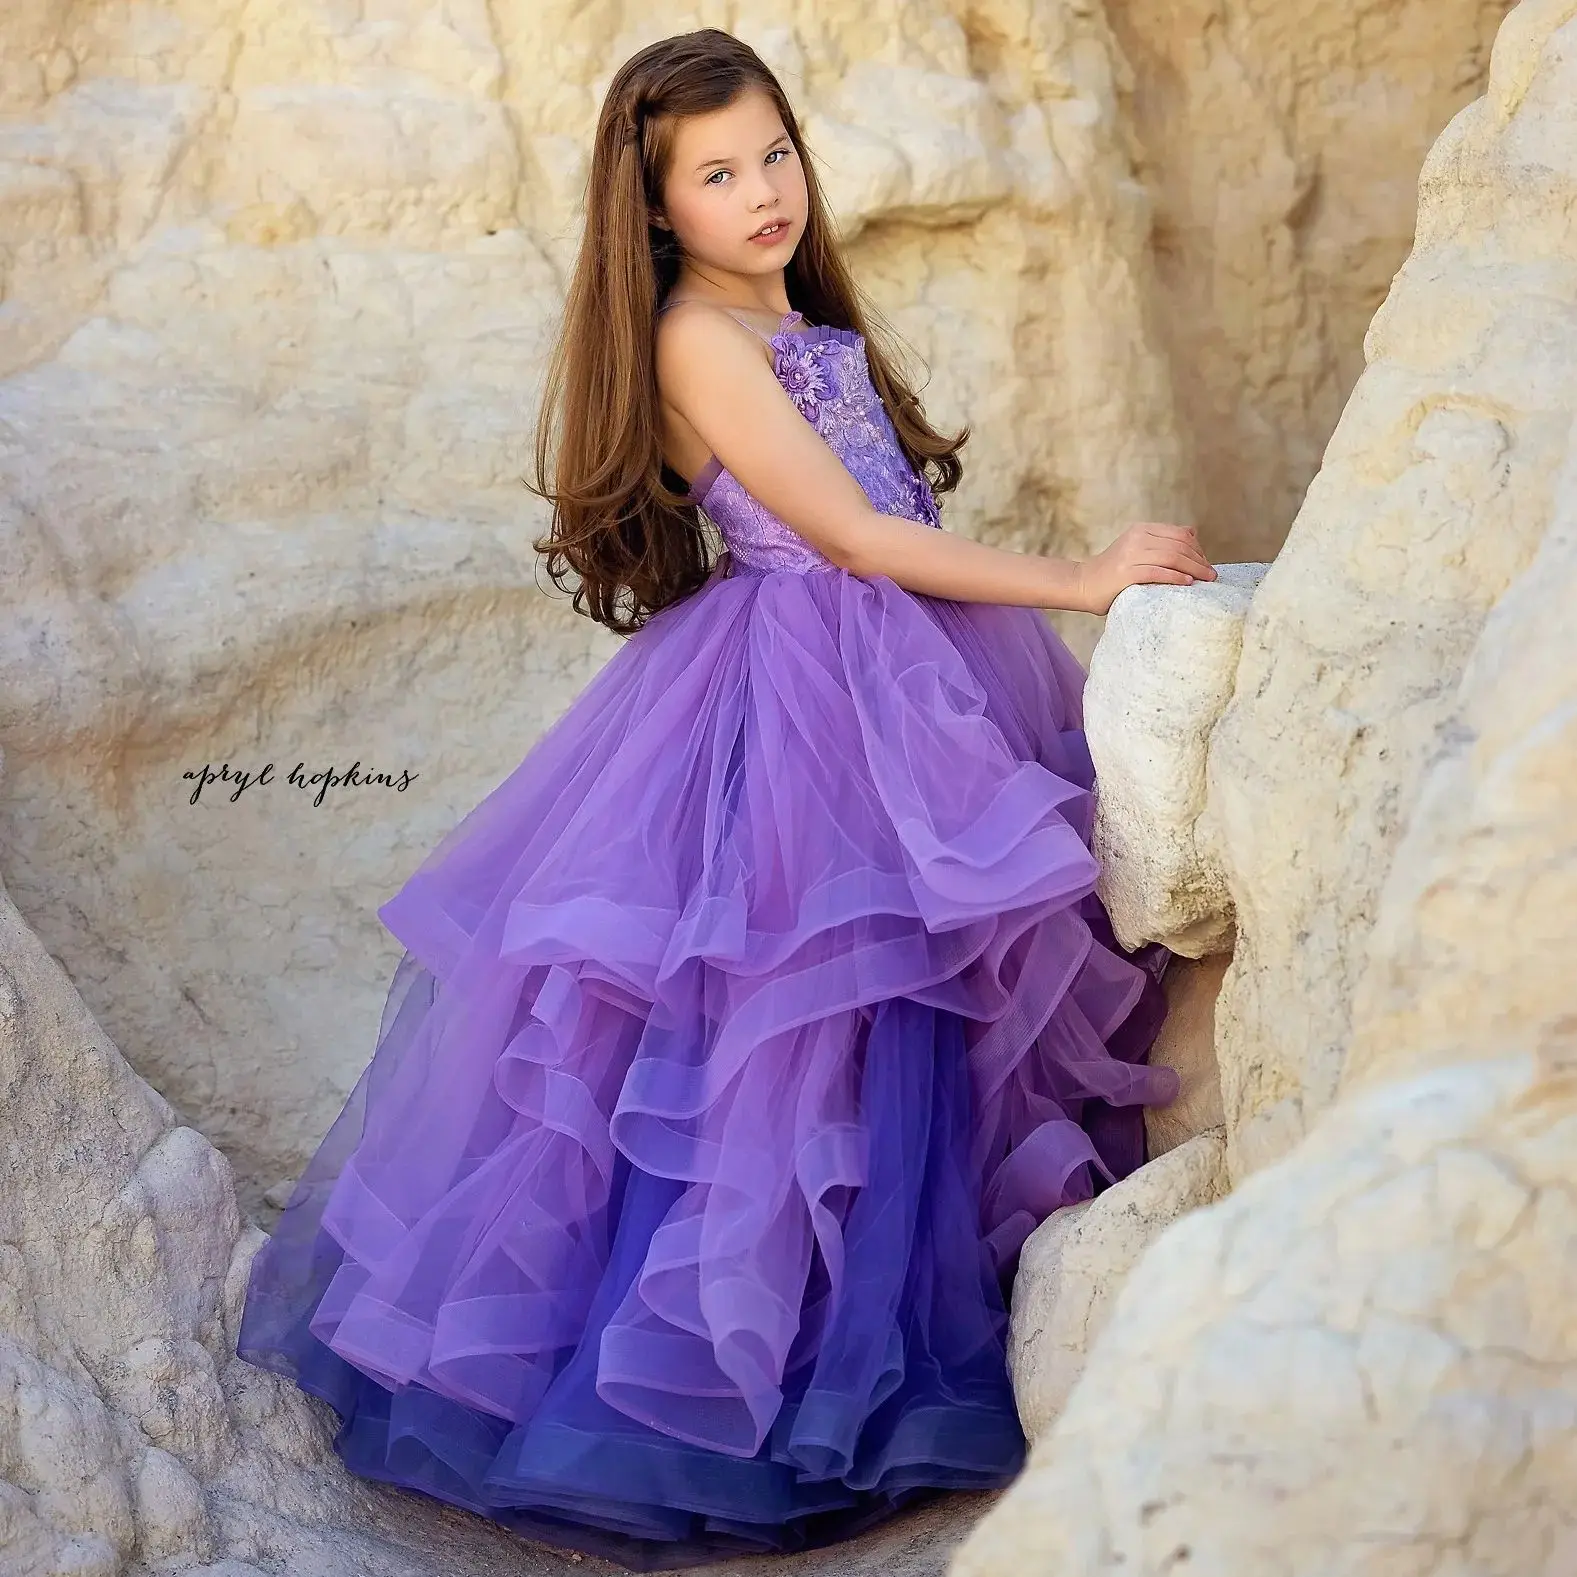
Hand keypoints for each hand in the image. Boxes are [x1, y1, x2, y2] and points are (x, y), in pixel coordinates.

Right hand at [1074, 522, 1216, 615]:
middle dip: (1200, 561)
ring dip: (1194, 569)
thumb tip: (1192, 533)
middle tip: (1211, 575)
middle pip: (1179, 546)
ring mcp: (1130, 555)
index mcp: (1141, 530)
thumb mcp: (1136, 548)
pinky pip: (1156, 572)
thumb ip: (1160, 541)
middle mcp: (1137, 538)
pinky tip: (1187, 583)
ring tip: (1206, 580)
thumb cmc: (1113, 572)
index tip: (1206, 564)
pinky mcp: (1125, 573)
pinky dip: (1175, 577)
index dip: (1198, 550)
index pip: (1180, 535)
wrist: (1083, 584)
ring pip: (1172, 557)